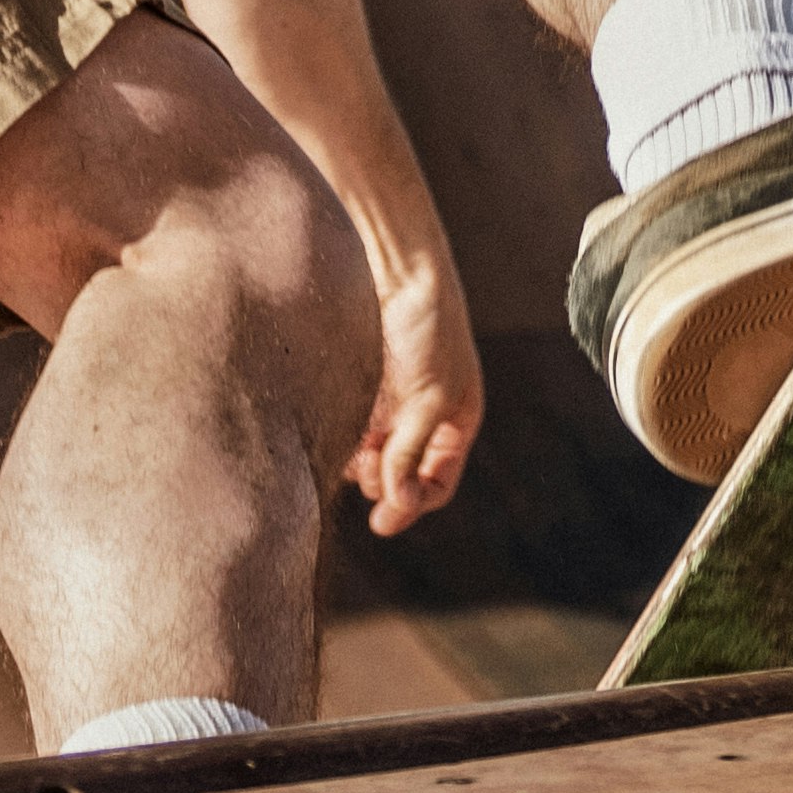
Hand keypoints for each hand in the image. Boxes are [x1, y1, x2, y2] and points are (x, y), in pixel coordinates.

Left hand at [345, 248, 482, 538]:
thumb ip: (409, 453)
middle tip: (362, 470)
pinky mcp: (362, 386)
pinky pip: (351, 429)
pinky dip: (343, 440)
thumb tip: (395, 505)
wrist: (399, 271)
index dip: (412, 503)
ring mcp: (392, 403)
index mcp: (456, 422)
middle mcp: (424, 418)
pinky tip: (336, 433)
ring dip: (360, 464)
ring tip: (351, 451)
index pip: (437, 484)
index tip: (380, 521)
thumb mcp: (428, 398)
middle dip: (383, 482)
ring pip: (372, 456)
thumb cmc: (428, 330)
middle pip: (402, 475)